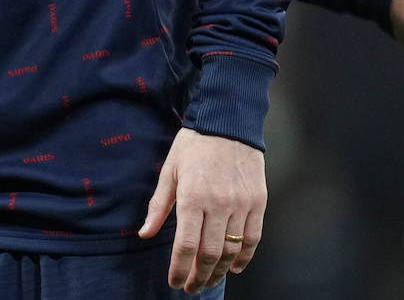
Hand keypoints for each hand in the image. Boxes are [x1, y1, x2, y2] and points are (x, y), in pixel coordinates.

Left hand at [138, 127, 264, 293]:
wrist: (228, 122)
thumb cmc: (194, 144)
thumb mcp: (169, 170)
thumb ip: (158, 206)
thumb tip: (144, 234)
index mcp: (192, 196)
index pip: (186, 245)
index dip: (179, 269)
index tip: (174, 282)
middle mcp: (218, 203)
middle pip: (210, 254)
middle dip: (199, 277)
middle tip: (192, 288)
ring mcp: (241, 203)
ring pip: (232, 250)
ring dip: (220, 272)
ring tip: (210, 281)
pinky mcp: (259, 201)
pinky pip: (253, 238)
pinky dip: (245, 257)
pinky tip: (235, 267)